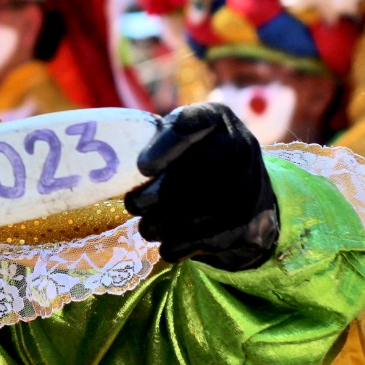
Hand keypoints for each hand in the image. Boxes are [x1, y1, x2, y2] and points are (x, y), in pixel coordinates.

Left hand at [125, 102, 278, 271]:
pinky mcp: (253, 226)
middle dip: (157, 194)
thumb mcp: (182, 139)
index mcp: (216, 118)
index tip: (142, 167)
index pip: (191, 123)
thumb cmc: (196, 160)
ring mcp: (251, 187)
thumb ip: (157, 142)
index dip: (166, 145)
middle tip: (133, 205)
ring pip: (200, 211)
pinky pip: (207, 239)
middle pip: (197, 172)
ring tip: (147, 227)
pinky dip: (179, 245)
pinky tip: (167, 244)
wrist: (250, 197)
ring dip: (164, 224)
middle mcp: (241, 146)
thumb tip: (111, 168)